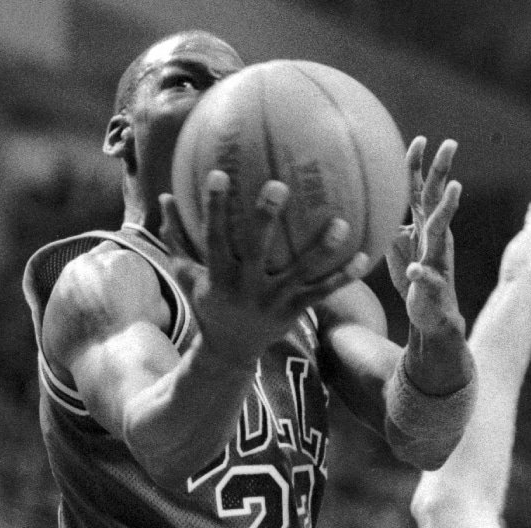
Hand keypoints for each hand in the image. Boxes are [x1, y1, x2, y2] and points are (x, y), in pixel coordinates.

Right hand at [159, 172, 368, 369]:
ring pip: (300, 272)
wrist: (229, 350)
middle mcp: (246, 286)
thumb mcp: (187, 274)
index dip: (216, 207)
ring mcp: (272, 300)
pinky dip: (343, 277)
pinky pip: (322, 292)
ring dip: (322, 249)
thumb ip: (175, 237)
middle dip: (266, 217)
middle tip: (279, 185)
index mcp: (218, 274)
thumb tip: (165, 196)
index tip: (219, 173)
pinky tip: (364, 258)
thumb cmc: (208, 303)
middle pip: (256, 248)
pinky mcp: (294, 312)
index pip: (214, 235)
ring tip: (342, 223)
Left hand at [387, 137, 464, 334]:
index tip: (419, 139)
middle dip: (444, 171)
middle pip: (438, 199)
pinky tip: (413, 269)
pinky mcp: (434, 286)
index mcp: (425, 225)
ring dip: (448, 209)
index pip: (421, 189)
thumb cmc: (413, 276)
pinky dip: (420, 273)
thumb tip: (363, 199)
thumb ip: (388, 221)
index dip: (419, 165)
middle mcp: (436, 237)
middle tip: (451, 143)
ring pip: (442, 231)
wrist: (432, 316)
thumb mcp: (397, 244)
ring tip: (455, 190)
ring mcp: (438, 260)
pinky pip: (428, 278)